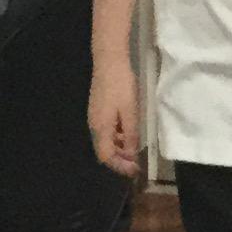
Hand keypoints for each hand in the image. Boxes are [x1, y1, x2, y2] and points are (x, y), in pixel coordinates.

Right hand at [89, 61, 141, 178]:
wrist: (109, 61)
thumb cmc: (121, 86)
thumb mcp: (130, 112)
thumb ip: (131, 134)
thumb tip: (132, 153)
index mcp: (101, 128)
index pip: (106, 156)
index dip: (120, 166)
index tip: (135, 170)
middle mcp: (94, 125)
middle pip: (104, 150)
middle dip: (120, 159)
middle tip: (137, 162)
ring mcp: (94, 117)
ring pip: (105, 141)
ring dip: (119, 148)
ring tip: (135, 149)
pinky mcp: (98, 110)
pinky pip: (106, 131)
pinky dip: (117, 137)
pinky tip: (128, 133)